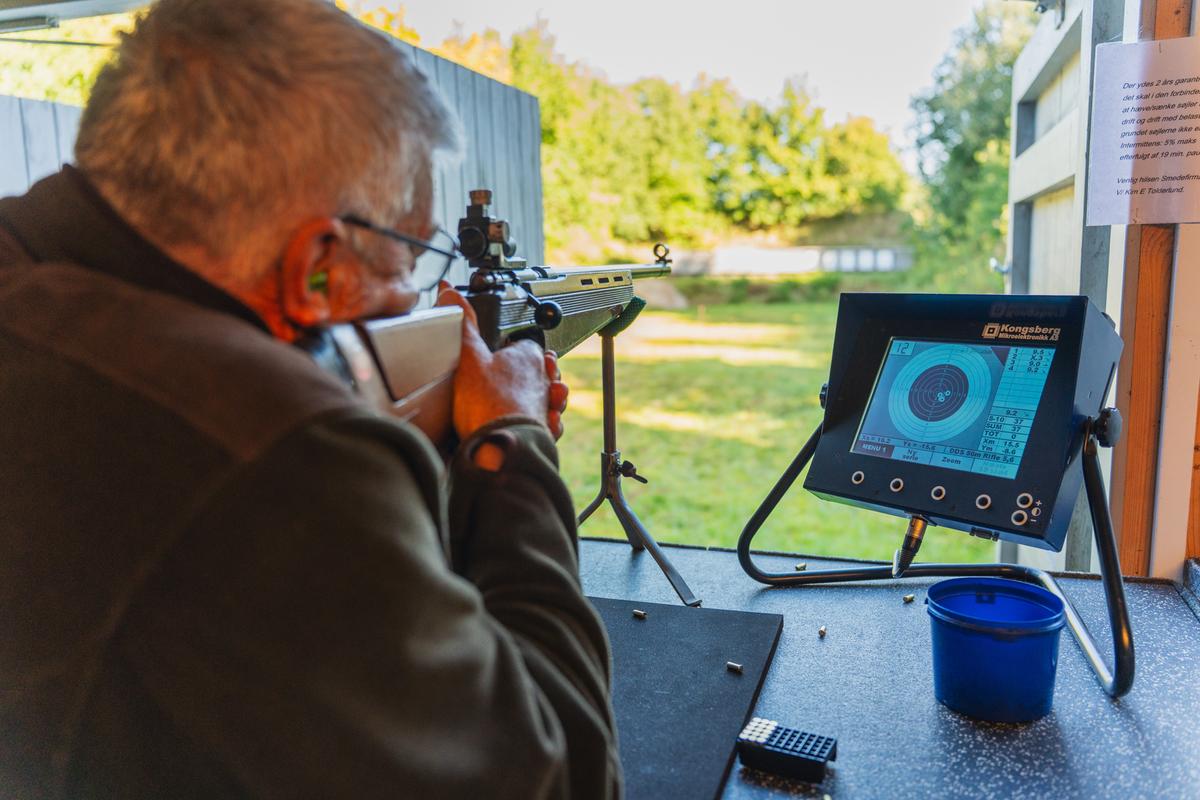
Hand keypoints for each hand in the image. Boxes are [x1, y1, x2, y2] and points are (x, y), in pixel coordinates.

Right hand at [436, 283, 566, 441]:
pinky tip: (530, 423)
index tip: (496, 352)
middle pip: (539, 371)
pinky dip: (542, 423)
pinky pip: (548, 423)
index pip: (524, 344)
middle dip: (530, 373)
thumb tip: (451, 292)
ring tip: (519, 399)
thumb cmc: (488, 404)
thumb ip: (461, 325)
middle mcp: (542, 381)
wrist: (501, 447)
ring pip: (548, 397)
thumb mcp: (467, 357)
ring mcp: (544, 407)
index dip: (509, 348)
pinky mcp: (543, 432)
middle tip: (508, 377)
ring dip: (539, 397)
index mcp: (528, 357)